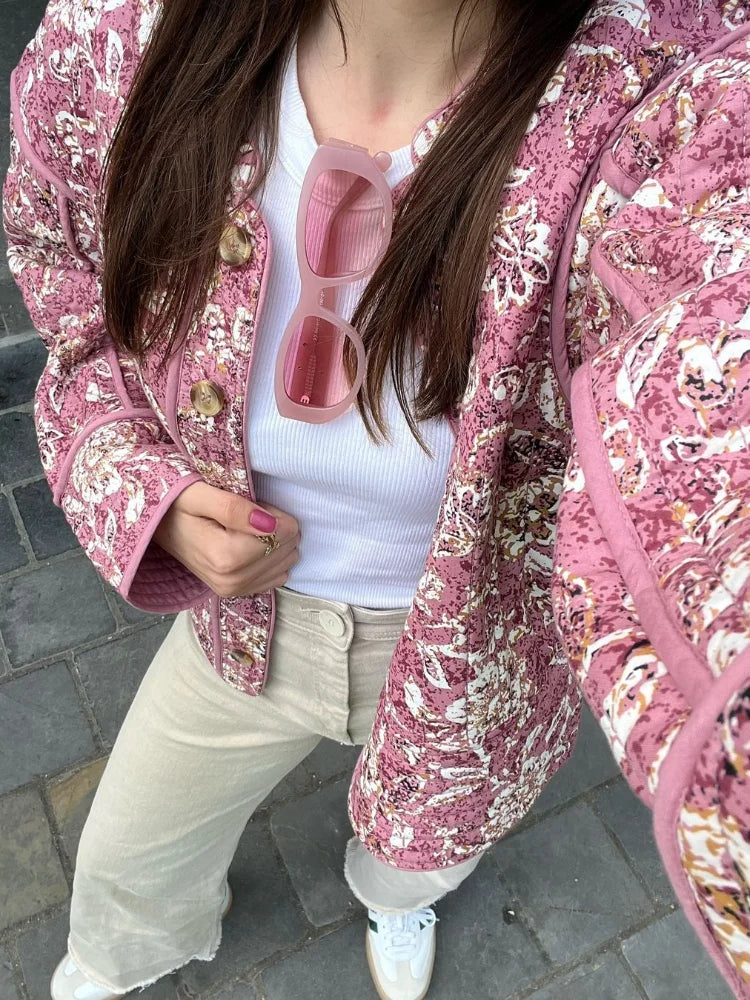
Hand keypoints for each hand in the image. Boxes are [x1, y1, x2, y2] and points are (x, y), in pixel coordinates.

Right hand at [152, 481, 300, 597]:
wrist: (158, 527)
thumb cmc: (177, 506)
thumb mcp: (199, 495)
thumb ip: (234, 508)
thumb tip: (269, 525)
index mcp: (226, 557)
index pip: (284, 532)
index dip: (275, 513)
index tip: (253, 506)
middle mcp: (232, 580)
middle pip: (287, 548)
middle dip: (276, 527)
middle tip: (247, 517)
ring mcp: (236, 590)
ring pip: (286, 561)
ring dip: (275, 541)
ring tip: (246, 530)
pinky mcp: (239, 592)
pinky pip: (278, 575)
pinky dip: (272, 558)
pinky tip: (250, 545)